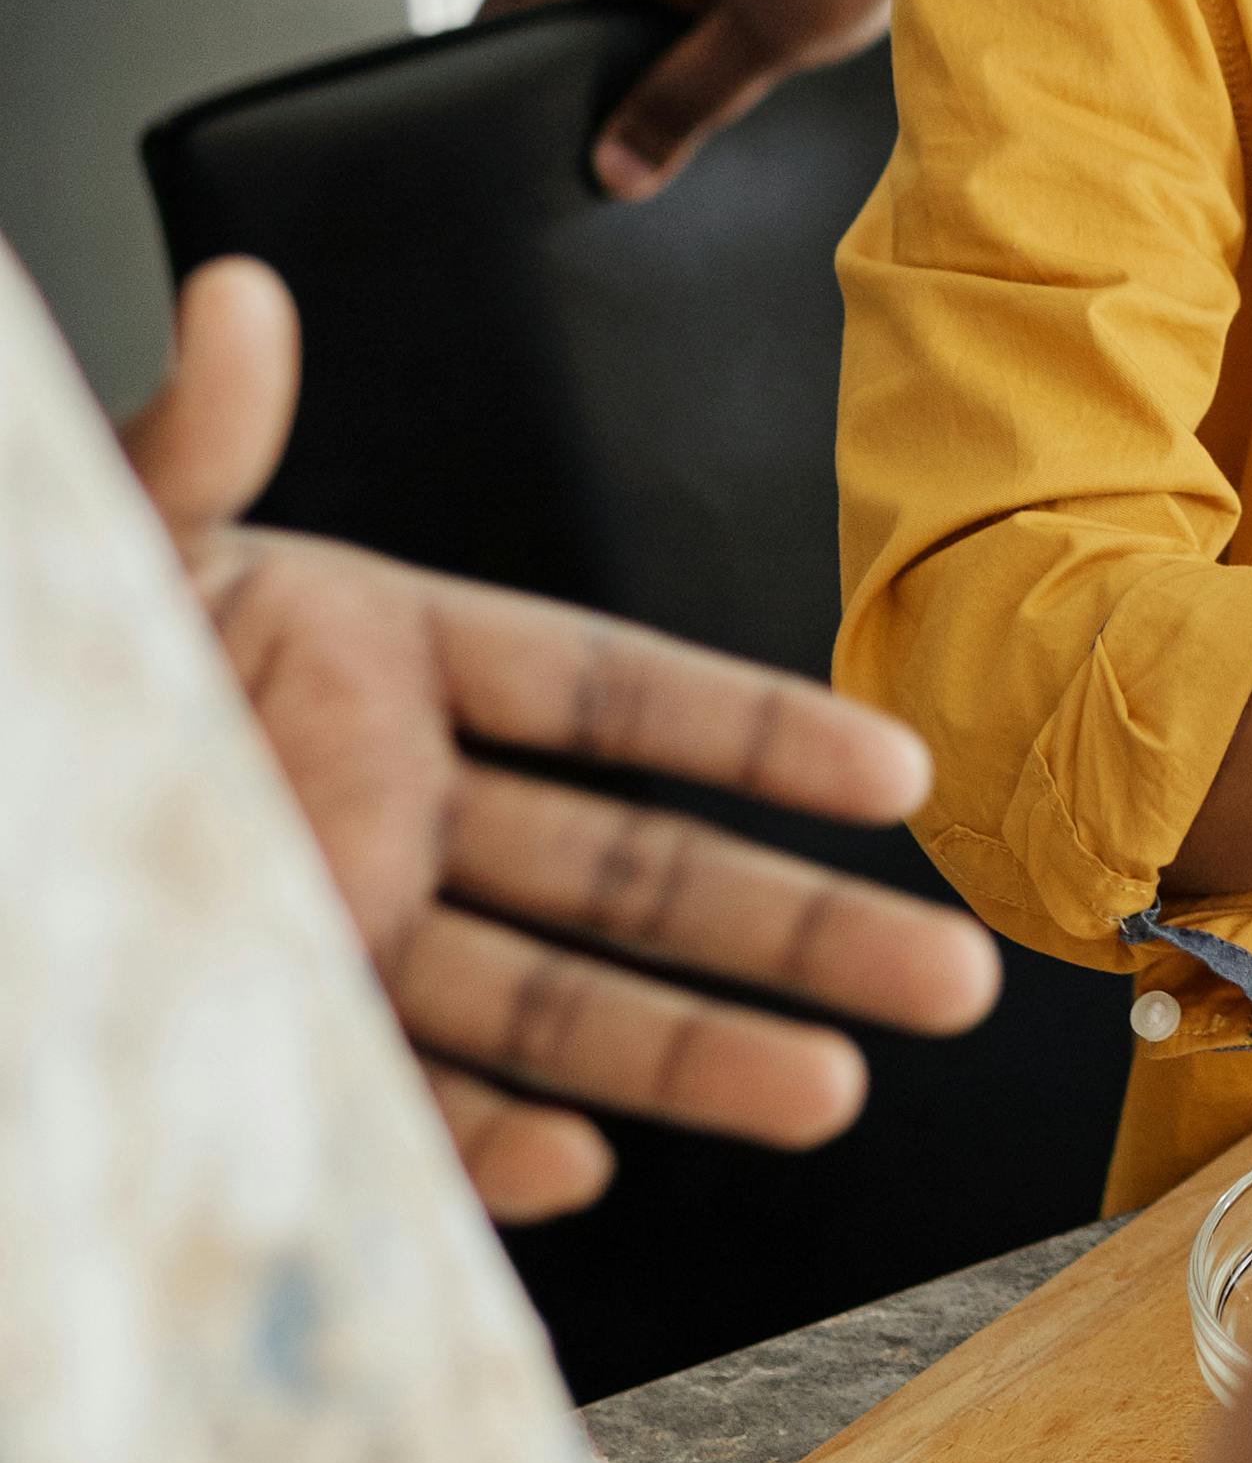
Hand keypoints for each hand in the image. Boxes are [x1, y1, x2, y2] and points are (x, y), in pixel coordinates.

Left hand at [124, 255, 997, 1220]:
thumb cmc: (29, 660)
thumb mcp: (110, 538)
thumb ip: (191, 441)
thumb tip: (241, 301)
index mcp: (371, 657)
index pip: (613, 694)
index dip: (760, 734)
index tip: (897, 777)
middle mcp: (382, 805)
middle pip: (635, 873)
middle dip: (798, 927)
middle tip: (949, 979)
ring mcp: (339, 935)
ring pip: (554, 1006)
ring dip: (693, 1054)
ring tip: (826, 1093)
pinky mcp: (274, 1043)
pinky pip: (405, 1106)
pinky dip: (488, 1146)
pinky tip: (574, 1161)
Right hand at [476, 0, 948, 194]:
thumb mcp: (765, 33)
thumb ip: (685, 101)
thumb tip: (611, 172)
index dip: (485, 38)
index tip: (474, 96)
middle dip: (549, 52)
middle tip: (551, 127)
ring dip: (617, 40)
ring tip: (624, 114)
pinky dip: (668, 22)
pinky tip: (700, 67)